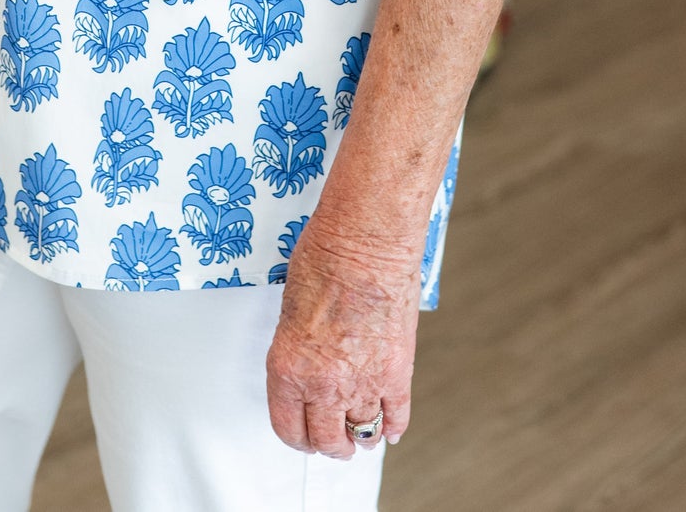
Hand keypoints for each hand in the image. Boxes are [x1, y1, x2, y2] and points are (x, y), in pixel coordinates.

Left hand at [266, 221, 421, 458]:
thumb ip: (298, 347)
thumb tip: (309, 363)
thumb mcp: (290, 308)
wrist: (365, 240)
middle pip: (327, 440)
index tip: (303, 437)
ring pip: (362, 433)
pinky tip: (390, 428)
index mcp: (288, 367)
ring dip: (360, 438)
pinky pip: (396, 416)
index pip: (288, 428)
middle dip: (330, 445)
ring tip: (360, 436)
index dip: (297, 437)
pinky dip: (393, 426)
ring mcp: (364, 382)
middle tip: (333, 442)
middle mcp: (324, 384)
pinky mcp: (397, 372)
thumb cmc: (324, 257)